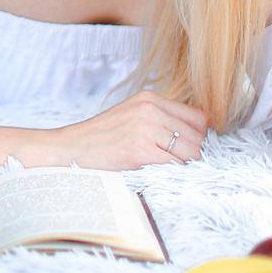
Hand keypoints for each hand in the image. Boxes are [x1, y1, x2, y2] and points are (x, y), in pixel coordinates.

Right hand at [15, 90, 209, 171]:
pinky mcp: (140, 150)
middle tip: (183, 164)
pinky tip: (163, 174)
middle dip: (196, 152)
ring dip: (187, 165)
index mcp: (150, 98)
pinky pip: (175, 164)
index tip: (194, 149)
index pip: (198, 117)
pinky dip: (175, 172)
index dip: (201, 136)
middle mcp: (150, 109)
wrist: (71, 148)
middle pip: (198, 135)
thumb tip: (195, 137)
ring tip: (172, 170)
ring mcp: (146, 128)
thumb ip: (160, 120)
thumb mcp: (132, 116)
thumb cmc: (101, 138)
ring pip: (191, 150)